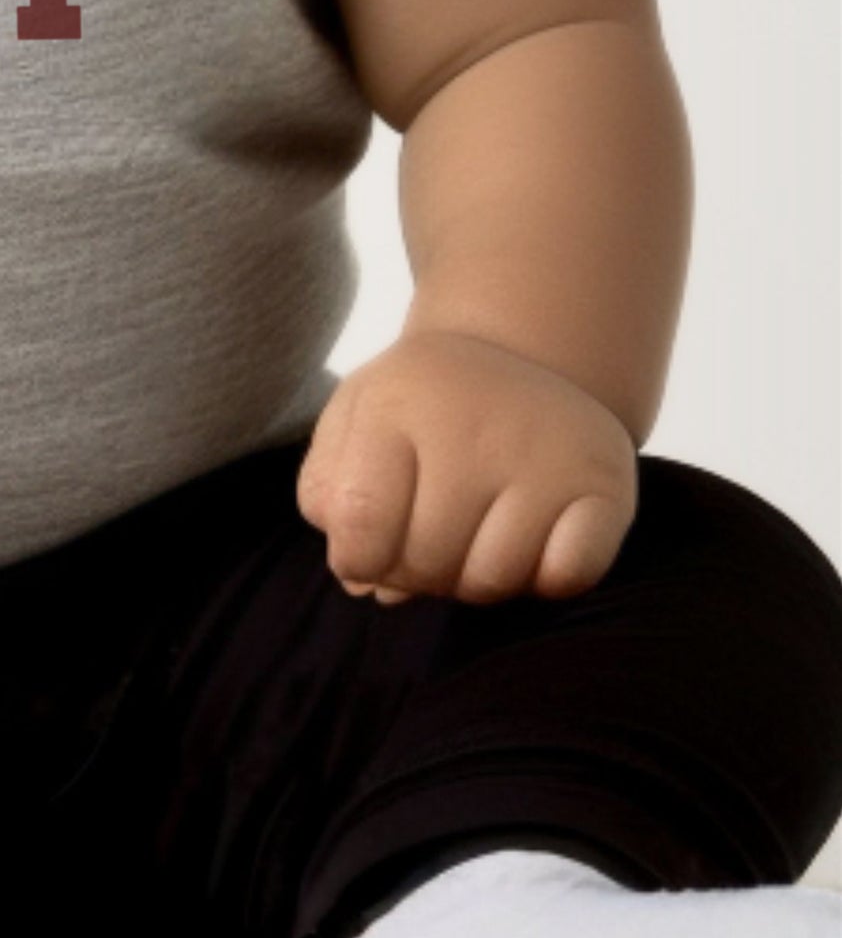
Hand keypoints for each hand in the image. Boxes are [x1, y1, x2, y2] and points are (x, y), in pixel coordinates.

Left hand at [295, 327, 637, 606]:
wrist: (524, 355)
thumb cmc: (423, 406)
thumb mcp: (355, 420)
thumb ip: (331, 496)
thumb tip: (362, 582)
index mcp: (397, 404)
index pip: (359, 522)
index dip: (356, 558)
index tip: (365, 549)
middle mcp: (474, 426)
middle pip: (426, 560)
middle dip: (415, 573)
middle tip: (426, 539)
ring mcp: (547, 455)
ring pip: (493, 580)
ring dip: (475, 580)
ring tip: (473, 534)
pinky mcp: (606, 486)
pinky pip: (567, 578)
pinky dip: (545, 578)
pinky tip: (532, 537)